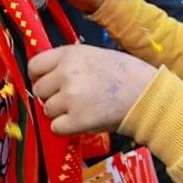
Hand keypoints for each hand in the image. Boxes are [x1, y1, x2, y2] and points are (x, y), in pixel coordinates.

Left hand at [29, 45, 157, 134]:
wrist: (148, 94)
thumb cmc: (127, 73)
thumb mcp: (95, 55)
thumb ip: (72, 63)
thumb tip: (52, 76)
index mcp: (70, 54)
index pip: (35, 65)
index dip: (38, 77)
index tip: (46, 83)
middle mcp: (66, 73)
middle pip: (39, 90)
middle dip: (51, 96)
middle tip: (69, 100)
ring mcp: (70, 97)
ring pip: (48, 110)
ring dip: (60, 113)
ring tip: (81, 110)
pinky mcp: (78, 120)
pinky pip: (56, 127)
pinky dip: (67, 128)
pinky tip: (82, 122)